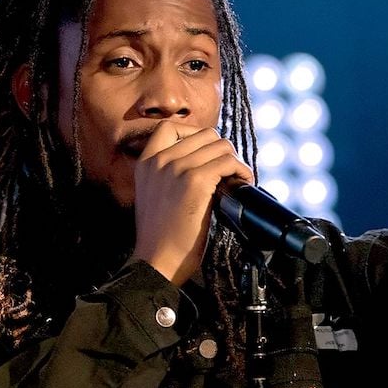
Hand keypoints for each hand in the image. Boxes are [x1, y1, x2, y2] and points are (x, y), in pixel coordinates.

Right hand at [133, 121, 252, 285]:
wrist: (157, 261)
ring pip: (220, 145)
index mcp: (145, 162)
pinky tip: (242, 183)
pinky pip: (227, 162)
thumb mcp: (154, 195)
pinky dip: (241, 170)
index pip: (170, 127)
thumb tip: (205, 162)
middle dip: (221, 150)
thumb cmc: (160, 237)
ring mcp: (176, 168)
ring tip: (237, 179)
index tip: (207, 153)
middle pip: (203, 134)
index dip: (195, 134)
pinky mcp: (195, 181)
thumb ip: (168, 174)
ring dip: (234, 161)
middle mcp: (159, 160)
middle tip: (227, 172)